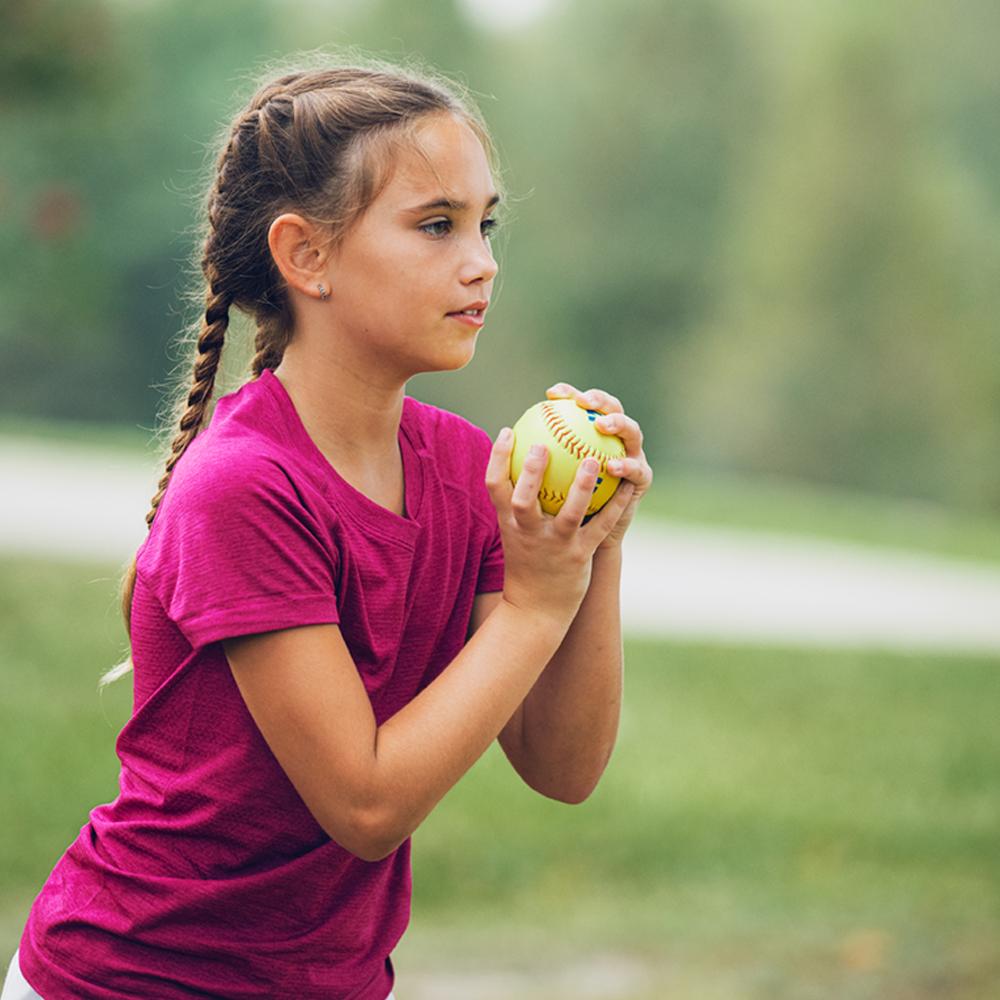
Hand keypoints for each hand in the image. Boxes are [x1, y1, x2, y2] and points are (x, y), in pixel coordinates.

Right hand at [485, 422, 636, 626]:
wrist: (536, 609)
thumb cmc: (526, 561)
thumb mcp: (514, 531)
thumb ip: (515, 500)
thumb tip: (521, 459)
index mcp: (509, 523)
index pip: (495, 487)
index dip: (498, 459)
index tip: (507, 431)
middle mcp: (529, 533)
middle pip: (524, 500)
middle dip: (532, 473)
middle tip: (543, 444)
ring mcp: (555, 546)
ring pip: (569, 513)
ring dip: (582, 486)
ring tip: (593, 460)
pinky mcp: (579, 556)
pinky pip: (600, 527)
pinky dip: (615, 506)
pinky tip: (627, 485)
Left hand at [545, 382, 652, 550]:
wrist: (588, 542)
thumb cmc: (557, 511)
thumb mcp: (543, 484)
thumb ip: (533, 460)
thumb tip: (503, 436)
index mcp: (591, 432)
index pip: (582, 404)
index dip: (570, 393)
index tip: (550, 393)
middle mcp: (614, 438)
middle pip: (612, 408)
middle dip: (601, 398)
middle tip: (582, 400)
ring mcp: (634, 455)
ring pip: (632, 433)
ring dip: (618, 425)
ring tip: (602, 425)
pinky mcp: (643, 480)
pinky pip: (636, 472)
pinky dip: (626, 468)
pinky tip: (612, 468)